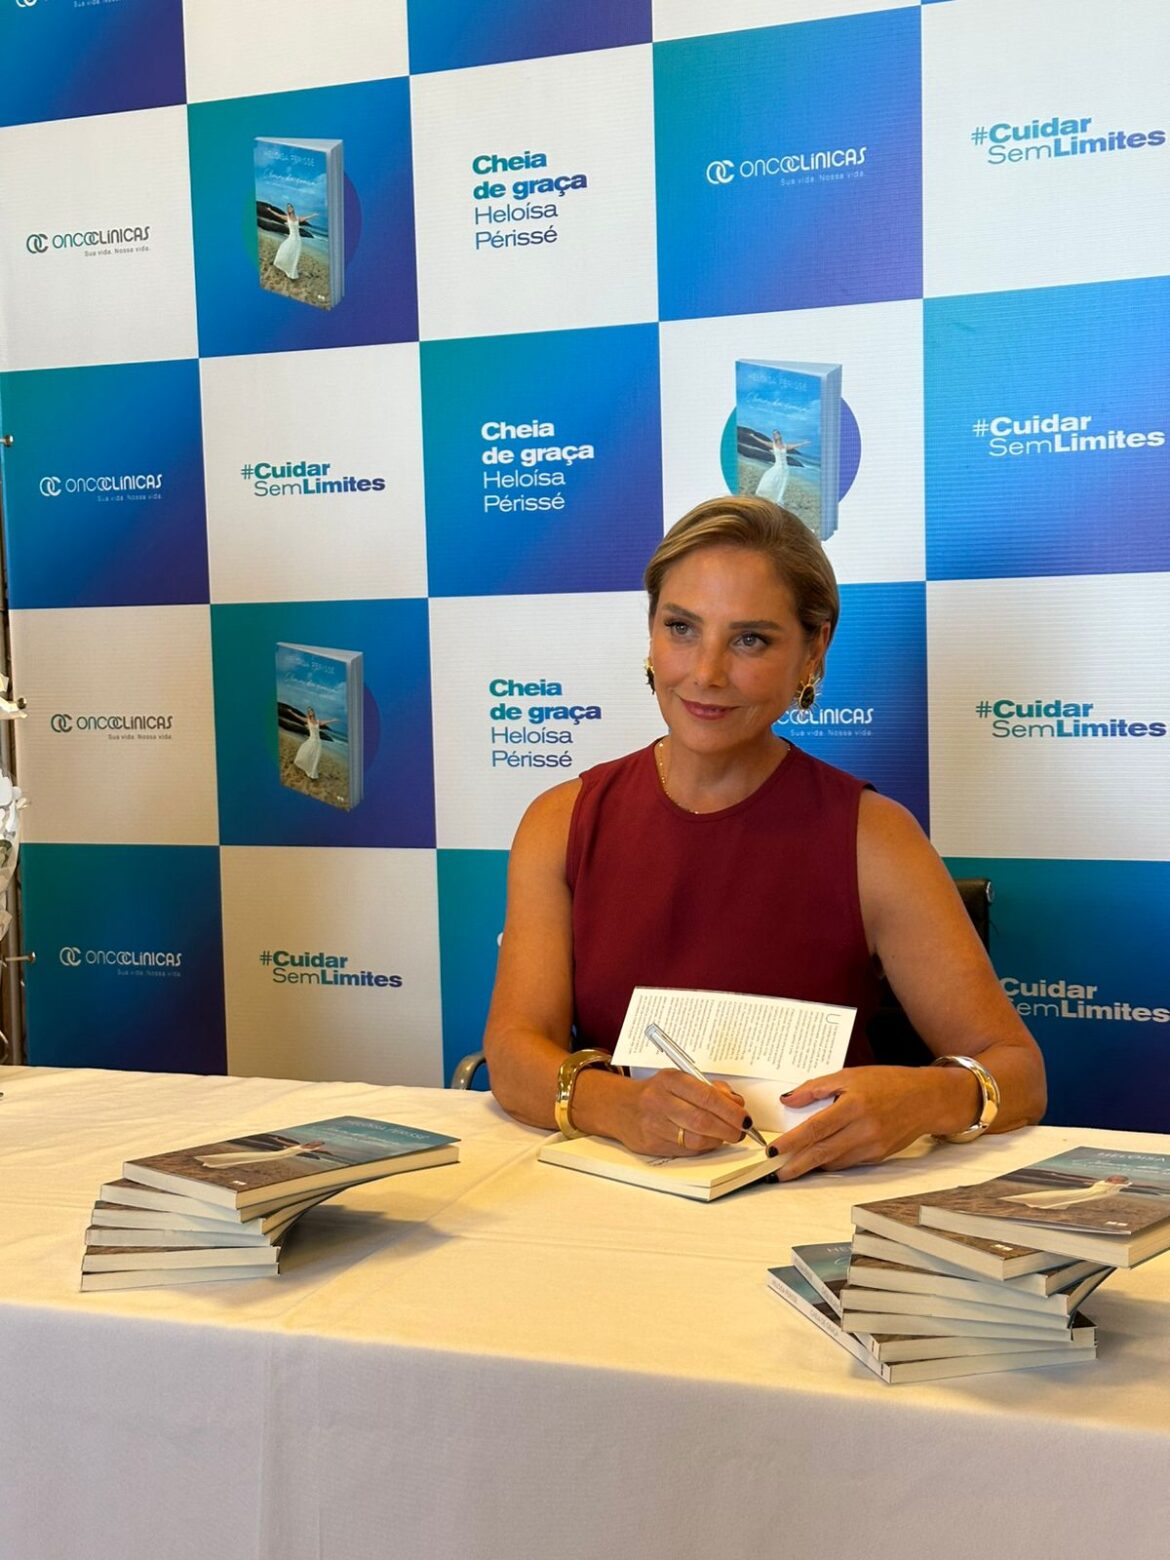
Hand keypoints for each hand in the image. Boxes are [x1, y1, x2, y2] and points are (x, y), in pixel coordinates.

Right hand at [615, 1069, 751, 1157]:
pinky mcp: (651, 1145)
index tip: (744, 1117)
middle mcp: (659, 1101)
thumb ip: (710, 1089)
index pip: (706, 1096)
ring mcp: (654, 1125)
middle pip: (702, 1121)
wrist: (620, 1107)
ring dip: (717, 1140)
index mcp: (670, 1080)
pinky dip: (702, 1148)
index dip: (730, 1110)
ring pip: (695, 1140)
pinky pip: (685, 1151)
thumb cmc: (656, 1092)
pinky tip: (707, 1141)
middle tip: (740, 1131)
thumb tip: (736, 1104)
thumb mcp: (680, 1080)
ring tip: (725, 1136)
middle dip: (728, 1129)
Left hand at [767, 1066, 944, 1179]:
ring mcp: (873, 1146)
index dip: (791, 1142)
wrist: (926, 1098)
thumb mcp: (849, 1075)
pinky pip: (848, 1163)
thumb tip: (788, 1099)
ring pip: (834, 1162)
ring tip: (792, 1166)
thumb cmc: (888, 1082)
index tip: (773, 1150)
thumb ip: (815, 1088)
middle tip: (776, 1172)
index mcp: (854, 1105)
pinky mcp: (879, 1156)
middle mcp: (864, 1129)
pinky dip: (831, 1161)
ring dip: (812, 1166)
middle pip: (822, 1153)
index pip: (815, 1128)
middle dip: (796, 1165)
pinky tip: (819, 1159)